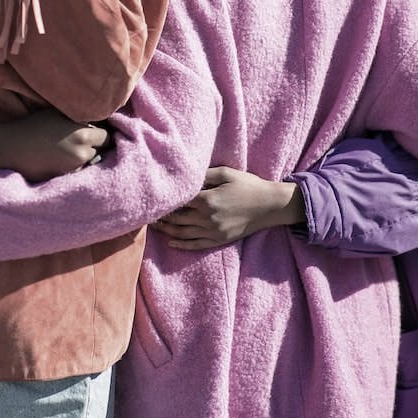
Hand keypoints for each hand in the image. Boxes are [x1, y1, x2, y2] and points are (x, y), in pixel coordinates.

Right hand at [0, 109, 110, 181]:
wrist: (10, 148)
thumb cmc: (32, 127)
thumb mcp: (58, 114)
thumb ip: (80, 118)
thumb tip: (96, 119)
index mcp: (83, 135)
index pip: (107, 137)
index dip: (101, 134)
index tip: (95, 131)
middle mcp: (82, 154)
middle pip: (100, 151)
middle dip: (94, 146)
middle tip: (81, 141)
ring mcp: (74, 169)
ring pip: (89, 162)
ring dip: (84, 157)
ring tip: (68, 150)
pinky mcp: (65, 179)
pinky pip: (77, 172)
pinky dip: (73, 166)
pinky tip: (61, 159)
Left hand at [152, 166, 304, 249]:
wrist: (269, 205)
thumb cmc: (248, 185)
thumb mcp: (226, 173)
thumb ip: (204, 174)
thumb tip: (186, 176)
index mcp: (207, 199)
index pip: (178, 202)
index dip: (165, 201)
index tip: (153, 199)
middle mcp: (207, 217)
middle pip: (177, 219)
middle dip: (161, 216)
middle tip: (147, 214)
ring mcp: (213, 231)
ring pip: (183, 233)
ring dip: (166, 230)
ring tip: (154, 226)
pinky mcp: (220, 240)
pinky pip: (196, 245)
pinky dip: (181, 244)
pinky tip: (171, 242)